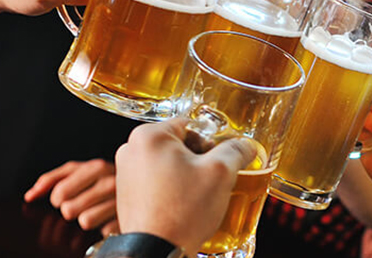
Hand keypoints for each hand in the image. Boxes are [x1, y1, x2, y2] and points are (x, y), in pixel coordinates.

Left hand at [24, 159, 119, 234]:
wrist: (144, 184)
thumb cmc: (103, 178)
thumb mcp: (78, 171)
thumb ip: (52, 180)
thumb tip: (29, 196)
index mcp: (95, 167)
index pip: (59, 193)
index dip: (57, 199)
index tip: (65, 197)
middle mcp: (110, 181)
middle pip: (69, 210)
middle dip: (72, 209)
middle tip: (83, 203)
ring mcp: (121, 200)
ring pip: (85, 221)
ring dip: (88, 219)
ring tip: (97, 210)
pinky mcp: (128, 218)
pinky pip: (103, 232)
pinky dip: (104, 228)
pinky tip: (109, 218)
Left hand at [114, 118, 258, 254]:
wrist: (157, 251)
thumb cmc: (181, 213)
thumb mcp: (221, 173)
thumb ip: (236, 150)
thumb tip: (245, 145)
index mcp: (149, 136)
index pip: (191, 126)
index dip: (211, 143)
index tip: (219, 160)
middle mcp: (131, 151)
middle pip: (179, 145)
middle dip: (198, 161)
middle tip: (209, 181)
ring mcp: (126, 173)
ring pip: (168, 164)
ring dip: (186, 176)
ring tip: (196, 197)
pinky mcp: (127, 194)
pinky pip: (157, 182)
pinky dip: (172, 189)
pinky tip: (184, 206)